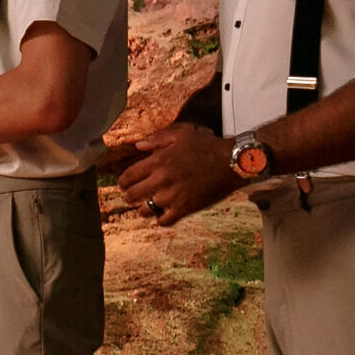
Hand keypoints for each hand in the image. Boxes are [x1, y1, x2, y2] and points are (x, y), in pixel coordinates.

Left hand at [114, 121, 240, 225]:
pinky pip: (164, 221)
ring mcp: (172, 196)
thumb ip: (157, 139)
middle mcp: (161, 180)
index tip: (124, 185)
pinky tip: (163, 214)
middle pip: (132, 195)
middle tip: (133, 196)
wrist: (231, 162)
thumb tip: (138, 146)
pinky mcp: (185, 208)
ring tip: (147, 206)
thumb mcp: (181, 134)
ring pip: (145, 210)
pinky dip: (161, 219)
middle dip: (129, 196)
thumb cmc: (207, 146)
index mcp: (157, 161)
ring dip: (144, 209)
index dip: (123, 182)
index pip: (128, 177)